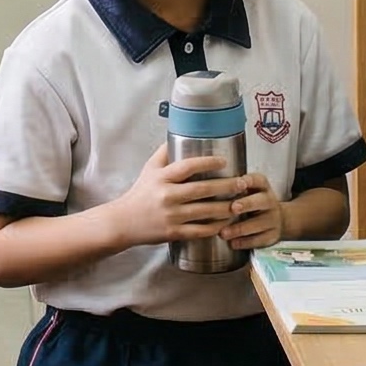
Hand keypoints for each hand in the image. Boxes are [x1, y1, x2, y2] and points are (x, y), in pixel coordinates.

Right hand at [109, 144, 244, 249]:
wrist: (123, 222)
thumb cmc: (139, 193)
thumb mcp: (149, 169)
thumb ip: (164, 153)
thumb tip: (179, 133)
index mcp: (162, 178)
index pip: (188, 166)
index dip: (208, 163)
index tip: (224, 162)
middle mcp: (167, 196)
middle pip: (203, 189)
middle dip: (226, 186)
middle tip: (242, 183)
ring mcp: (171, 216)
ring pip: (205, 211)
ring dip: (225, 207)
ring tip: (240, 203)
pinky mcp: (173, 233)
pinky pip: (199, 230)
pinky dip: (215, 227)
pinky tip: (225, 223)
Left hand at [222, 174, 287, 251]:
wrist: (277, 220)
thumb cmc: (252, 202)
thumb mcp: (248, 191)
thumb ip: (232, 188)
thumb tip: (207, 187)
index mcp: (262, 187)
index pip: (259, 180)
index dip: (250, 181)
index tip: (240, 183)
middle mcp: (269, 201)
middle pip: (261, 201)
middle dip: (247, 204)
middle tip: (233, 208)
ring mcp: (272, 220)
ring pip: (258, 224)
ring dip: (239, 228)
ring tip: (223, 233)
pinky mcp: (271, 236)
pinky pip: (259, 240)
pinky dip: (245, 242)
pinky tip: (232, 243)